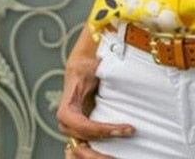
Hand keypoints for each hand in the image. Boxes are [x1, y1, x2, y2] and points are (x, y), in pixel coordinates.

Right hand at [57, 29, 134, 158]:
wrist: (85, 58)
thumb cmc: (91, 58)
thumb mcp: (96, 60)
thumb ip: (103, 59)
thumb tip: (115, 46)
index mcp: (68, 104)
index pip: (81, 125)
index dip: (102, 130)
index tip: (127, 128)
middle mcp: (67, 119)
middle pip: (77, 145)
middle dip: (97, 155)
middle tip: (120, 157)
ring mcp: (73, 125)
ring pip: (77, 151)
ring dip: (94, 158)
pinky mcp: (82, 127)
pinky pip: (83, 147)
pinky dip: (91, 155)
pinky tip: (107, 158)